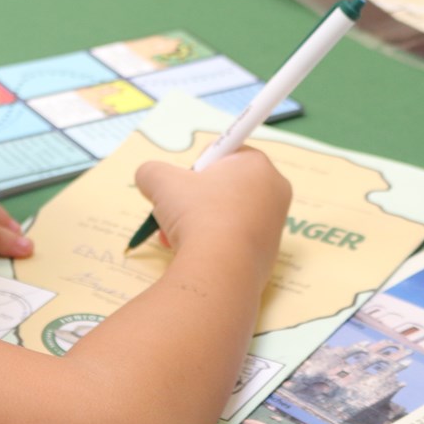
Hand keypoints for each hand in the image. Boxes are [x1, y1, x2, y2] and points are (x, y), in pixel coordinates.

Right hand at [135, 149, 290, 255]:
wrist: (220, 270)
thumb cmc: (198, 214)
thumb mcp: (162, 182)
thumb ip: (151, 171)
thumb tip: (148, 177)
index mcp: (258, 165)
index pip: (225, 153)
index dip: (199, 167)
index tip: (185, 183)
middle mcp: (274, 192)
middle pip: (224, 186)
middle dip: (193, 199)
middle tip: (177, 210)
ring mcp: (274, 226)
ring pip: (225, 215)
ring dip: (195, 223)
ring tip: (175, 237)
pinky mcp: (268, 255)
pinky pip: (234, 240)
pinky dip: (211, 244)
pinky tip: (192, 254)